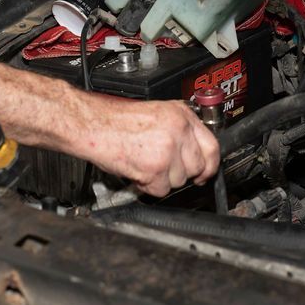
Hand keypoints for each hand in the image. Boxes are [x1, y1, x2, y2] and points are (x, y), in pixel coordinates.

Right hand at [83, 99, 220, 196]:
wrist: (92, 124)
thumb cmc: (115, 120)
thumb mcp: (156, 114)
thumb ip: (178, 129)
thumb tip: (193, 151)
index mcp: (181, 114)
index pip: (211, 146)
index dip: (209, 165)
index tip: (204, 174)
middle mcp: (178, 129)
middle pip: (197, 167)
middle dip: (180, 173)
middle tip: (161, 168)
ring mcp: (168, 148)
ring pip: (179, 181)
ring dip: (161, 179)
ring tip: (143, 163)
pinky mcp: (156, 167)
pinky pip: (161, 190)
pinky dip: (147, 186)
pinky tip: (137, 170)